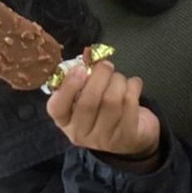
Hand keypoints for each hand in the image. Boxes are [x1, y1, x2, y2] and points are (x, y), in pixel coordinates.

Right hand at [46, 60, 160, 158]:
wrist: (133, 136)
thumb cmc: (105, 110)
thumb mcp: (89, 94)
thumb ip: (84, 75)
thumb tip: (89, 53)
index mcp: (65, 121)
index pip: (57, 107)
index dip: (68, 87)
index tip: (80, 69)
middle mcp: (80, 134)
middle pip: (88, 102)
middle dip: (100, 76)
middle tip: (107, 65)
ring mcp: (104, 139)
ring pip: (111, 102)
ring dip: (118, 81)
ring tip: (120, 78)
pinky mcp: (126, 137)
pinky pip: (129, 105)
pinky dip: (133, 88)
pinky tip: (133, 86)